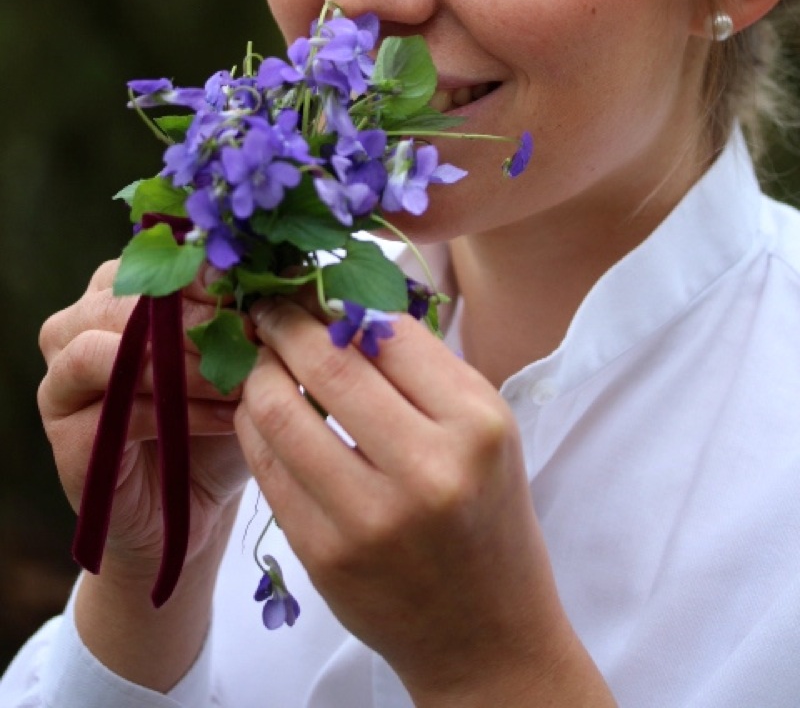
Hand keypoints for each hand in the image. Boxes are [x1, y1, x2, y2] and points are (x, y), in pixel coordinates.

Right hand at [38, 260, 249, 579]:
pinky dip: (175, 409)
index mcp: (121, 289)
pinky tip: (225, 418)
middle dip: (197, 317)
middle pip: (127, 295)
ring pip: (110, 344)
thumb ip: (259, 309)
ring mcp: (63, 374)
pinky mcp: (64, 429)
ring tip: (240, 381)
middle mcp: (80, 321)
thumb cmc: (222, 419)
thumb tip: (292, 267)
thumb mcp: (247, 357)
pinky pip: (114, 404)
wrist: (194, 507)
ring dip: (184, 362)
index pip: (155, 257)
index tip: (256, 291)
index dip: (206, 272)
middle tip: (250, 338)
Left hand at [236, 296, 612, 705]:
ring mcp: (370, 519)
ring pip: (278, 412)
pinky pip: (266, 468)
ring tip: (260, 360)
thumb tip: (343, 298)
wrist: (485, 634)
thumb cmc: (487, 514)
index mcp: (477, 423)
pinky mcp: (324, 556)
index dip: (337, 297)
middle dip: (282, 322)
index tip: (310, 285)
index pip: (388, 330)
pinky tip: (260, 414)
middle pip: (326, 363)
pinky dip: (253, 428)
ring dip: (257, 373)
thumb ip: (422, 367)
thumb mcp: (484, 428)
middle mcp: (428, 469)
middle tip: (265, 308)